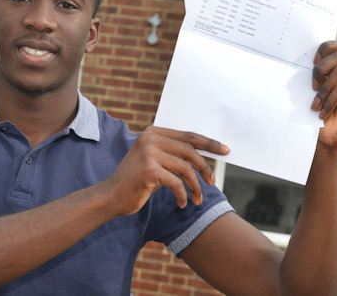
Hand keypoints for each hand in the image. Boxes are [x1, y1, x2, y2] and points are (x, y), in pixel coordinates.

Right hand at [102, 126, 228, 216]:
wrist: (111, 196)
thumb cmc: (136, 181)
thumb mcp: (153, 161)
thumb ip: (172, 153)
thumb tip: (203, 156)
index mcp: (152, 132)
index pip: (187, 136)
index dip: (208, 143)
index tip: (225, 150)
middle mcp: (150, 139)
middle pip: (189, 151)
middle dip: (205, 167)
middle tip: (213, 181)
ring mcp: (148, 153)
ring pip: (185, 168)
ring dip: (196, 186)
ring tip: (198, 198)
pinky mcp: (149, 170)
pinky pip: (177, 183)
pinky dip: (184, 195)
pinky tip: (184, 203)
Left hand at [311, 40, 336, 152]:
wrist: (325, 139)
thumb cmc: (315, 115)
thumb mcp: (310, 93)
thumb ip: (313, 78)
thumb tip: (300, 65)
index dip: (326, 47)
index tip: (312, 61)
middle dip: (321, 68)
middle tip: (312, 86)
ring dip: (322, 90)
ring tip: (315, 104)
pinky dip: (328, 102)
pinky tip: (322, 113)